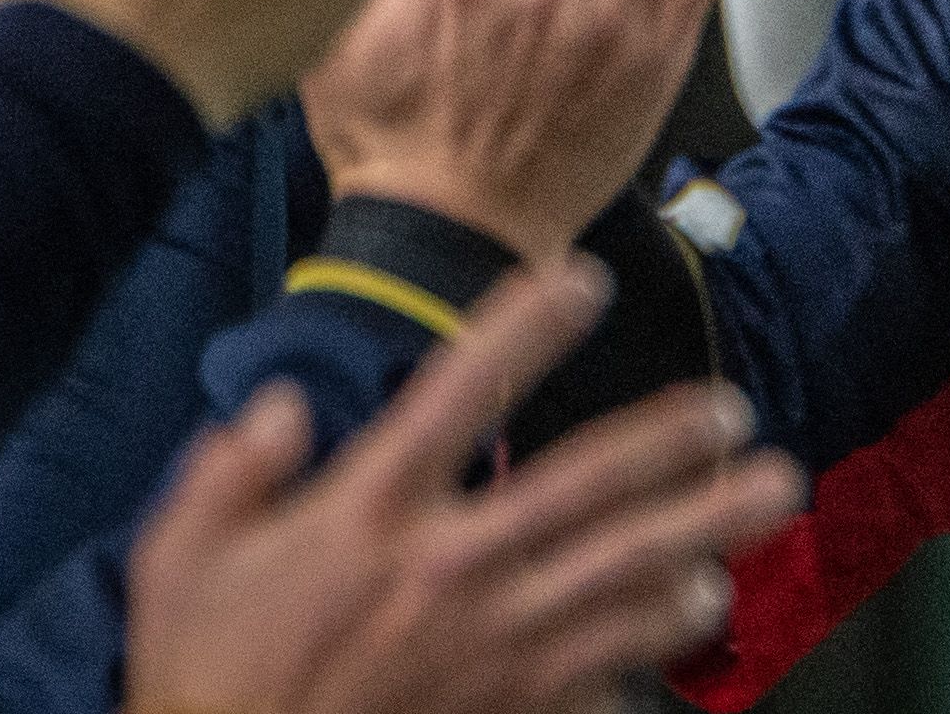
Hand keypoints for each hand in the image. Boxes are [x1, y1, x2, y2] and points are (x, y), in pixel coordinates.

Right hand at [124, 253, 804, 713]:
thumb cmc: (202, 680)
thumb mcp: (181, 564)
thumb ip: (229, 474)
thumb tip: (279, 404)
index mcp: (368, 513)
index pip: (459, 393)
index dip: (525, 327)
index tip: (585, 279)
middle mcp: (445, 567)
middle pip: (584, 485)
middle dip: (669, 439)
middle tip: (733, 409)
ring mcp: (487, 643)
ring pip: (623, 576)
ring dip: (703, 531)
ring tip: (768, 497)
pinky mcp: (507, 710)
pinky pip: (602, 671)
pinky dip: (656, 641)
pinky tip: (703, 607)